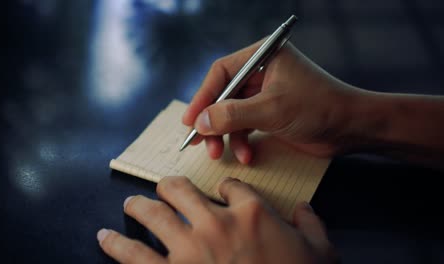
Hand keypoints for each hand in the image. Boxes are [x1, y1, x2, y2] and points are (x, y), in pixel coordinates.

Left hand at [97, 176, 336, 263]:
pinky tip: (104, 238)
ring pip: (154, 215)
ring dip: (138, 206)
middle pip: (181, 190)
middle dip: (169, 187)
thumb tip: (304, 209)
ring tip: (130, 204)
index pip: (231, 186)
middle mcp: (216, 223)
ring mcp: (191, 249)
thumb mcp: (321, 252)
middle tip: (162, 189)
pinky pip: (135, 256)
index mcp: (251, 212)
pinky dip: (116, 245)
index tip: (221, 194)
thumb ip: (311, 224)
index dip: (225, 188)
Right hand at [182, 40, 366, 163]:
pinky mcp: (270, 113)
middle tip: (199, 142)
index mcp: (263, 57)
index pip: (222, 73)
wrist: (351, 128)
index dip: (202, 97)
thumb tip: (199, 122)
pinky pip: (246, 126)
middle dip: (212, 120)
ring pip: (232, 113)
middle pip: (224, 95)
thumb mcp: (271, 110)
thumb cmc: (317, 108)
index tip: (189, 121)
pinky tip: (247, 156)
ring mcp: (265, 93)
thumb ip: (232, 115)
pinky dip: (242, 141)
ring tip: (220, 154)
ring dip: (226, 135)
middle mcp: (262, 72)